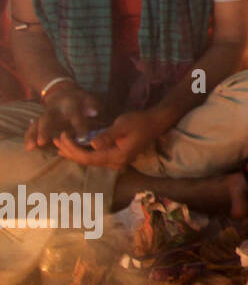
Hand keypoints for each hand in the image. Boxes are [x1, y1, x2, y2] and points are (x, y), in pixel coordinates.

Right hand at [26, 85, 102, 149]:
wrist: (63, 91)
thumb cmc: (79, 99)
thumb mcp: (88, 98)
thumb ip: (92, 105)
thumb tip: (94, 113)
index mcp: (69, 103)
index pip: (74, 115)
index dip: (79, 126)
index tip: (82, 138)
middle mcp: (54, 108)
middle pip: (48, 118)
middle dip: (44, 129)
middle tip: (42, 142)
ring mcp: (45, 113)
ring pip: (37, 123)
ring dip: (33, 135)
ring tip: (30, 148)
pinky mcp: (40, 119)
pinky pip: (32, 127)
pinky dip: (29, 136)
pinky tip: (28, 147)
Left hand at [53, 109, 167, 170]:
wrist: (155, 123)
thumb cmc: (139, 122)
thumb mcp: (122, 125)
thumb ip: (107, 136)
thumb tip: (92, 144)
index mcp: (116, 156)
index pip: (88, 157)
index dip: (72, 148)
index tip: (62, 136)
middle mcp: (115, 163)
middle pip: (87, 161)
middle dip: (69, 151)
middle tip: (54, 140)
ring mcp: (116, 161)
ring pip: (90, 160)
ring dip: (74, 152)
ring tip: (59, 145)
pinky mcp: (116, 157)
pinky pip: (96, 157)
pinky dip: (83, 152)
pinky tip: (74, 148)